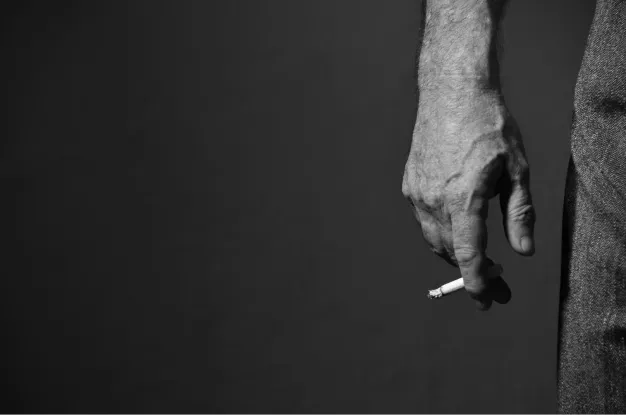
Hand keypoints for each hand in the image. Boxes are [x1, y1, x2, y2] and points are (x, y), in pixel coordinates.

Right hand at [402, 88, 535, 309]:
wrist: (451, 93)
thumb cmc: (488, 125)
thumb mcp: (516, 168)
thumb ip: (518, 213)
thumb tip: (522, 251)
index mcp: (463, 197)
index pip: (468, 254)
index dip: (477, 283)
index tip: (486, 301)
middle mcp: (434, 200)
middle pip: (449, 252)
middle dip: (471, 272)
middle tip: (495, 282)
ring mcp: (417, 192)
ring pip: (433, 238)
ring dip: (453, 253)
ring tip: (475, 258)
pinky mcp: (409, 184)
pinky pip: (423, 219)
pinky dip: (439, 231)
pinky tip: (454, 225)